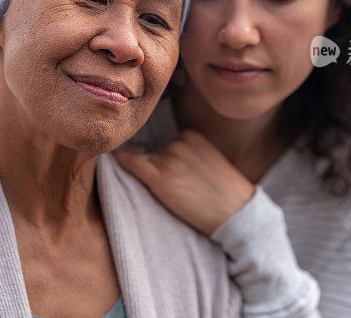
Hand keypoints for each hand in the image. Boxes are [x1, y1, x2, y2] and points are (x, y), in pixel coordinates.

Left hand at [114, 129, 254, 235]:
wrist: (238, 214)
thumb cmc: (225, 192)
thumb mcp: (208, 160)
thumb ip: (186, 153)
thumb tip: (156, 153)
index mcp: (191, 135)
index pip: (166, 143)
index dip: (165, 160)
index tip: (171, 174)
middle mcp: (178, 143)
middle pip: (154, 152)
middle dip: (157, 168)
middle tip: (175, 188)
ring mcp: (169, 159)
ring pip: (144, 161)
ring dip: (146, 173)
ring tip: (171, 192)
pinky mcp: (161, 178)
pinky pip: (132, 163)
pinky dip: (121, 160)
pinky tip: (112, 159)